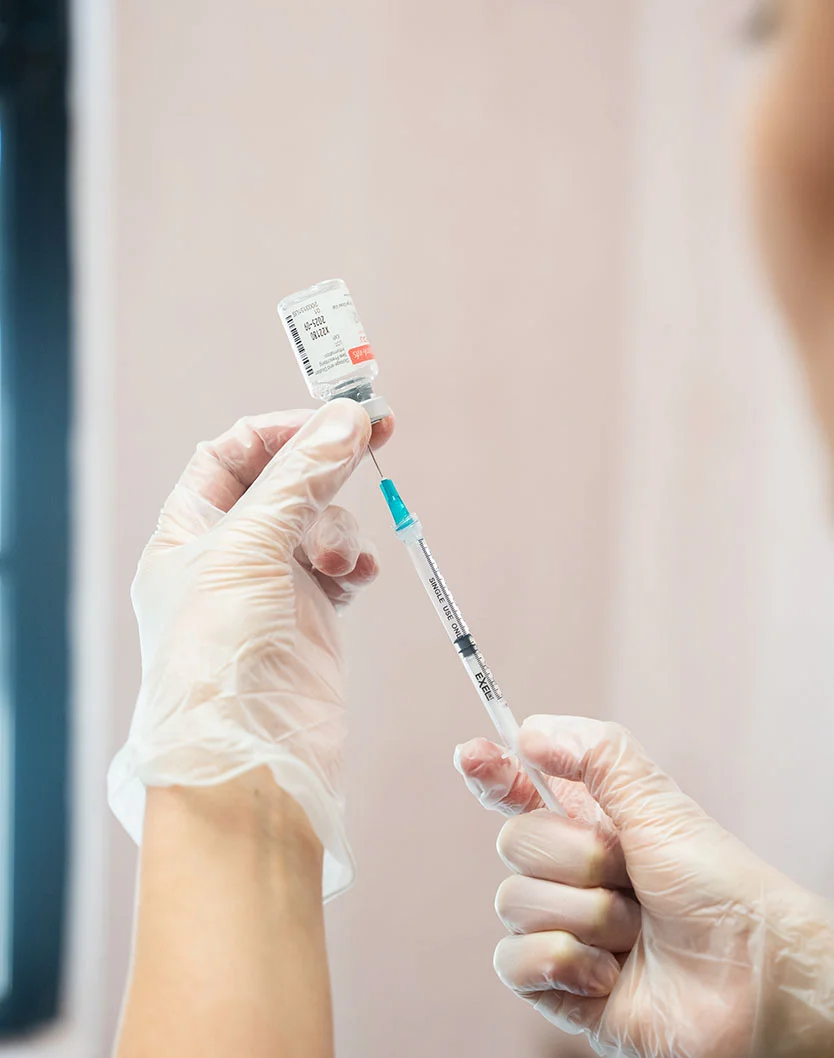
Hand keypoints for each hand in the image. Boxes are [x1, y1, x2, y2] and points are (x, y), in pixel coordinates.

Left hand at [109, 400, 392, 899]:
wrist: (252, 753)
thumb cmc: (221, 651)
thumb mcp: (250, 547)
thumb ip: (300, 478)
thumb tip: (347, 417)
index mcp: (188, 531)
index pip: (233, 453)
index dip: (283, 429)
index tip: (336, 416)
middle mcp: (227, 553)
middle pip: (284, 481)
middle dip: (327, 463)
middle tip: (379, 432)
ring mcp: (272, 585)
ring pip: (320, 521)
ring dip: (340, 528)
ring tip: (343, 565)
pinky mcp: (312, 615)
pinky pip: (341, 564)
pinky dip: (354, 561)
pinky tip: (356, 580)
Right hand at [455, 716, 833, 1057]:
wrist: (755, 978)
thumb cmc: (719, 886)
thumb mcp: (660, 804)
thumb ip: (598, 755)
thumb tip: (528, 731)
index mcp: (589, 825)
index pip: (519, 791)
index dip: (492, 772)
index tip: (472, 754)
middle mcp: (571, 875)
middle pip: (513, 841)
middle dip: (575, 856)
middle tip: (628, 873)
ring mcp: (564, 931)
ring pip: (514, 903)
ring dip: (585, 915)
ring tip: (636, 933)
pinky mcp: (562, 988)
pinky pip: (515, 962)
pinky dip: (563, 962)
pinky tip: (609, 974)